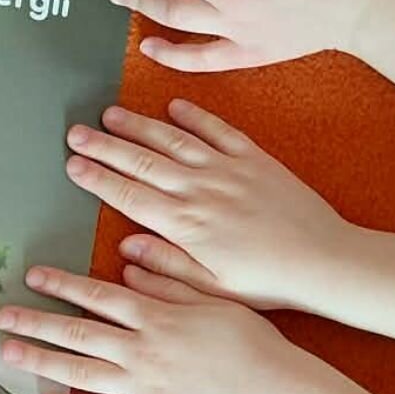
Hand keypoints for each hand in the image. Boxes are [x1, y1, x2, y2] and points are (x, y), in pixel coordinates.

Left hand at [0, 262, 293, 393]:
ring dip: (41, 360)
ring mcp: (145, 385)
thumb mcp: (213, 298)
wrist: (280, 392)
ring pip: (80, 371)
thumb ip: (168, 278)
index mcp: (157, 315)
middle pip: (77, 332)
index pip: (97, 294)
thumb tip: (128, 264)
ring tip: (10, 352)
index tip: (33, 277)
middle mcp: (143, 348)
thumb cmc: (254, 343)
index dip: (61, 284)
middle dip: (35, 322)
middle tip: (2, 317)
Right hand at [63, 100, 350, 311]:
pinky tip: (174, 106)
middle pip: (142, 160)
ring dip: (139, 125)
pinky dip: (195, 115)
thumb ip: (165, 266)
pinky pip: (218, 130)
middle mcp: (200, 190)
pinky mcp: (254, 159)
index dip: (97, 178)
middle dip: (104, 145)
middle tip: (76, 132)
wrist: (322, 261)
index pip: (129, 194)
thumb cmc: (266, 283)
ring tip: (111, 114)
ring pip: (173, 140)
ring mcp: (227, 170)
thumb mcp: (210, 287)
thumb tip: (125, 249)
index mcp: (185, 224)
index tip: (72, 165)